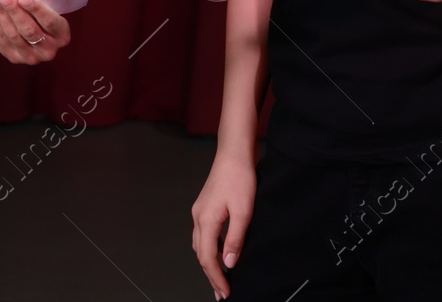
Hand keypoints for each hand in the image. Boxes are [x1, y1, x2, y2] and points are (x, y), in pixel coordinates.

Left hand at [0, 0, 69, 63]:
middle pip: (29, 30)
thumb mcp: (48, 7)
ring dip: (1, 15)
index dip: (37, 10)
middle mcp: (48, 50)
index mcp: (61, 35)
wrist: (32, 28)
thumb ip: (38, 4)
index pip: (50, 22)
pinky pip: (2, 39)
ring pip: (13, 35)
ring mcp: (31, 57)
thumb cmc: (40, 13)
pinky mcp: (14, 58)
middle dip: (14, 11)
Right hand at [191, 149, 254, 298]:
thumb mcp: (243, 212)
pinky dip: (209, 248)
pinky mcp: (205, 206)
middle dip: (211, 275)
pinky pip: (203, 234)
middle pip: (200, 254)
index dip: (217, 278)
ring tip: (220, 277)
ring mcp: (199, 210)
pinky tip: (219, 252)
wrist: (234, 154)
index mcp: (206, 220)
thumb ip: (235, 239)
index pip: (207, 258)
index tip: (226, 292)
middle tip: (222, 292)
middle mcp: (198, 216)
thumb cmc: (240, 179)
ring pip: (200, 244)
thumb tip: (229, 263)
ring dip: (209, 262)